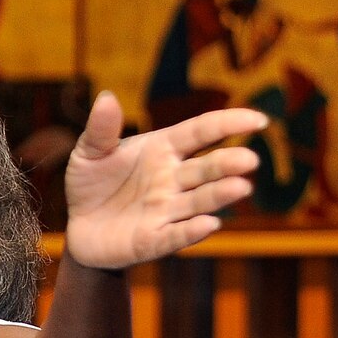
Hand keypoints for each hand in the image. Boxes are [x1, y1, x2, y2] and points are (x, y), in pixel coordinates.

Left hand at [62, 93, 267, 268]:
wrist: (78, 227)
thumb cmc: (91, 184)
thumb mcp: (89, 153)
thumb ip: (101, 130)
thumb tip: (105, 98)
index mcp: (164, 149)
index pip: (202, 132)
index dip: (230, 124)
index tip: (259, 120)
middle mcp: (174, 179)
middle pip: (207, 169)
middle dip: (228, 165)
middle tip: (250, 160)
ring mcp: (167, 210)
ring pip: (200, 201)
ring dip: (219, 195)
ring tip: (241, 187)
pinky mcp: (154, 240)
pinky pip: (176, 235)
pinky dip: (191, 231)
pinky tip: (209, 225)